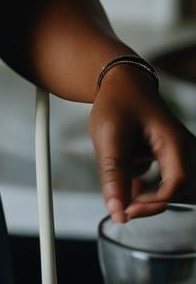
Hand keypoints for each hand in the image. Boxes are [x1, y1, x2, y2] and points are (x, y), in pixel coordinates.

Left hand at [88, 64, 195, 222]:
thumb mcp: (109, 137)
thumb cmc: (117, 102)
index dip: (153, 204)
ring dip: (143, 188)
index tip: (127, 210)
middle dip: (149, 200)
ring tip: (122, 165)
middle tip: (123, 199)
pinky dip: (140, 180)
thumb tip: (117, 212)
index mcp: (175, 142)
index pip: (176, 185)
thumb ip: (113, 175)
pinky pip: (159, 181)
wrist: (120, 80)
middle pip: (176, 191)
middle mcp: (183, 150)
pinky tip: (125, 163)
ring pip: (165, 188)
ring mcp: (177, 154)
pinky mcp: (167, 157)